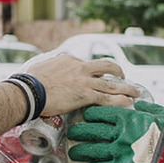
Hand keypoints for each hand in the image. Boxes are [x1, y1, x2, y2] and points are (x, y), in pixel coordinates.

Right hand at [23, 54, 138, 116]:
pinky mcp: (85, 94)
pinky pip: (107, 98)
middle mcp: (80, 67)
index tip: (95, 76)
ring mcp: (84, 81)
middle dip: (116, 71)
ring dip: (125, 88)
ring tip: (135, 91)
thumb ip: (50, 68)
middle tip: (122, 76)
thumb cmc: (30, 82)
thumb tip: (47, 71)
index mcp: (69, 59)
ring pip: (110, 84)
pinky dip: (120, 100)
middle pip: (105, 67)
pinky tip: (128, 102)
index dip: (92, 71)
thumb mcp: (42, 67)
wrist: (29, 91)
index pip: (85, 64)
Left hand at [67, 103, 163, 162]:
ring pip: (95, 149)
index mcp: (128, 116)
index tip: (84, 114)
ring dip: (82, 151)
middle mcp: (122, 132)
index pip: (101, 111)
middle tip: (72, 133)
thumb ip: (144, 107)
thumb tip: (137, 102)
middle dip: (79, 132)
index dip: (90, 113)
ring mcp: (123, 149)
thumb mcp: (158, 112)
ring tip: (73, 152)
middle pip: (93, 130)